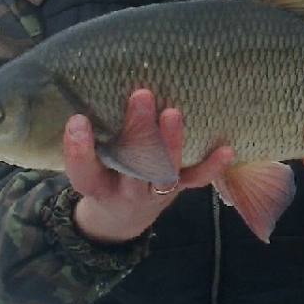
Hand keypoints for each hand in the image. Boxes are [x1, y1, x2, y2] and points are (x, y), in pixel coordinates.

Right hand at [65, 89, 233, 243]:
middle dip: (138, 132)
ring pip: (164, 174)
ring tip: (173, 113)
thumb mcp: (88, 161)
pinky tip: (226, 149)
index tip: (77, 120)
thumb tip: (90, 86)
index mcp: (96, 186)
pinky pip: (196, 181)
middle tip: (142, 96)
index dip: (79, 150)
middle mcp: (124, 192)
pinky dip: (212, 167)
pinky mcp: (178, 191)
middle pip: (131, 168)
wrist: (122, 216)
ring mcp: (153, 194)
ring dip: (170, 143)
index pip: (84, 172)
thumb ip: (90, 135)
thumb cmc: (102, 173)